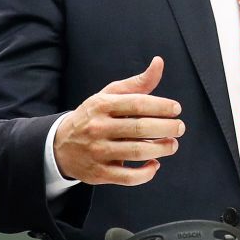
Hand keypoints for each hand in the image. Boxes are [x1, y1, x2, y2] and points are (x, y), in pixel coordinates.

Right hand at [52, 57, 184, 185]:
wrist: (59, 145)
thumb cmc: (94, 116)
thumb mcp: (109, 96)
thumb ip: (137, 83)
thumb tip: (159, 62)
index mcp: (102, 105)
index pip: (138, 103)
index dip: (162, 106)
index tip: (176, 109)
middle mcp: (98, 128)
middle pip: (140, 128)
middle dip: (167, 128)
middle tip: (180, 128)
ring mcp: (97, 151)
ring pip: (136, 152)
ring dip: (161, 149)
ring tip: (172, 145)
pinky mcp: (99, 173)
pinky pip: (128, 177)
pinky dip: (146, 173)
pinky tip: (154, 164)